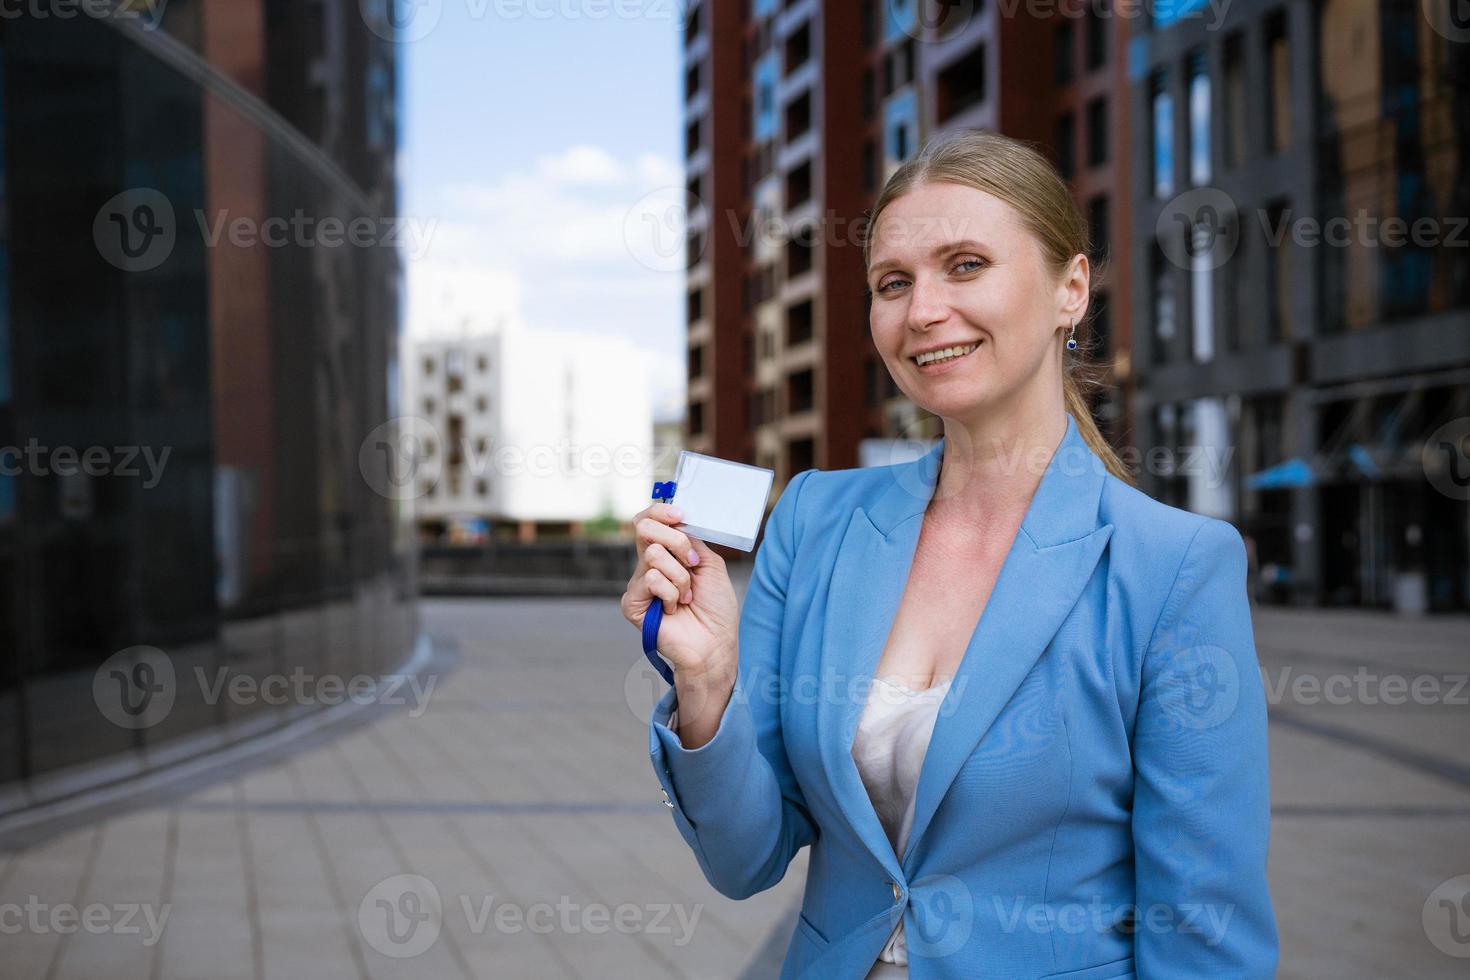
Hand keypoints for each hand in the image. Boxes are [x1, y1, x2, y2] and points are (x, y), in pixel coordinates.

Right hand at [621, 502, 738, 679]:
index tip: (681, 514)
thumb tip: (679, 518)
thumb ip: (692, 540)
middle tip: (693, 563)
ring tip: (687, 597)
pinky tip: (674, 609)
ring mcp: (638, 584)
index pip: (649, 520)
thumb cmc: (715, 608)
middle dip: (676, 541)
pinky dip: (671, 593)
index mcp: (666, 553)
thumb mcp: (710, 564)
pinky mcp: (633, 603)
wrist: (715, 643)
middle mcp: (648, 565)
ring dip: (681, 576)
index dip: (660, 511)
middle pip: (644, 527)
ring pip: (653, 555)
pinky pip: (651, 579)